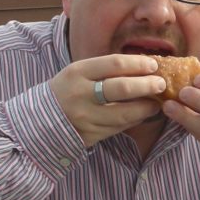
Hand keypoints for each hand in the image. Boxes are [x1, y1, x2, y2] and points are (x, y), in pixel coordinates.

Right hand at [49, 54, 164, 146]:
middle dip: (146, 85)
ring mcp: (85, 117)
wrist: (39, 121)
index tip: (153, 65)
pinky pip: (119, 128)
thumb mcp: (78, 73)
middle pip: (121, 88)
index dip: (138, 63)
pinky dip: (134, 120)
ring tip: (157, 102)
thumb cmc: (66, 91)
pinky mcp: (90, 135)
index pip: (114, 64)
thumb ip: (104, 70)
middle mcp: (80, 94)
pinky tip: (143, 114)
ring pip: (123, 113)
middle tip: (161, 84)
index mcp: (77, 73)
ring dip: (145, 107)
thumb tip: (141, 66)